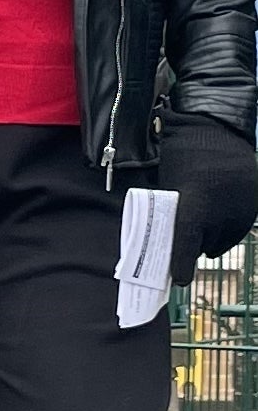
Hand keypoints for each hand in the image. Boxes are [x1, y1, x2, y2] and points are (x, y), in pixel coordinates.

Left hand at [157, 109, 257, 284]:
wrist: (218, 130)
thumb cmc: (183, 154)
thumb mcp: (170, 180)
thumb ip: (171, 207)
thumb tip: (163, 236)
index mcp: (195, 201)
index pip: (187, 240)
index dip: (181, 263)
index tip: (178, 280)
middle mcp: (222, 209)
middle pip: (205, 243)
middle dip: (192, 247)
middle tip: (179, 242)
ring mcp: (242, 209)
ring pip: (223, 240)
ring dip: (210, 240)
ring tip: (198, 225)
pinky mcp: (254, 206)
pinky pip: (238, 229)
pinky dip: (225, 230)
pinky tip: (215, 219)